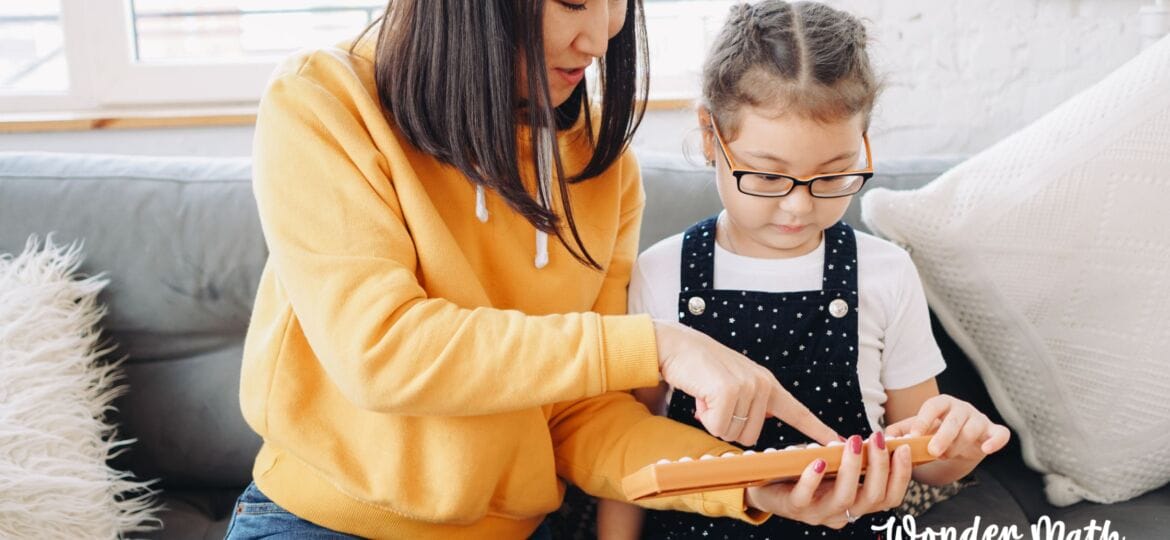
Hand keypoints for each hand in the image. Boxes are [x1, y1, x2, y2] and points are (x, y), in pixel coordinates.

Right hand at [653, 321, 838, 446]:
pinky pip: (718, 427)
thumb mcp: (735, 384)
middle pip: (751, 437)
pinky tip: (701, 395)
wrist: (677, 345)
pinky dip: (704, 417)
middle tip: (715, 402)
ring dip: (714, 421)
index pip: (798, 411)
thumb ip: (751, 404)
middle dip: (728, 426)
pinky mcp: (729, 391)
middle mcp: (763, 385)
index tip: (838, 442)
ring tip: (708, 395)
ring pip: (733, 434)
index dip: (818, 430)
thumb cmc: (701, 368)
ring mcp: (748, 387)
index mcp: (767, 384)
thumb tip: (752, 429)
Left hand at [745, 434, 912, 528]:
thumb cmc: (806, 470)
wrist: (766, 484)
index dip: (901, 476)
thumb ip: (852, 456)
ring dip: (852, 467)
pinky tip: (818, 461)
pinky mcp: (794, 507)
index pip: (889, 498)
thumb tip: (872, 440)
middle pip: (873, 498)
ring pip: (845, 498)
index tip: (905, 448)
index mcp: (857, 504)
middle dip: (880, 466)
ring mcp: (818, 513)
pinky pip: (806, 496)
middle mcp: (842, 513)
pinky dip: (813, 478)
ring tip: (853, 442)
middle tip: (877, 439)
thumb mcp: (834, 463)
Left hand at [884, 394, 1010, 459]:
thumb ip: (899, 432)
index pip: (933, 405)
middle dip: (944, 436)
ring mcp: (979, 418)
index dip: (923, 420)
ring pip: (973, 428)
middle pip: (954, 418)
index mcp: (941, 403)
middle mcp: (962, 408)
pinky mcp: (994, 431)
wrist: (958, 444)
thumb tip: (883, 437)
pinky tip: (986, 449)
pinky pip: (1001, 433)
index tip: (913, 436)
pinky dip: (996, 441)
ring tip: (947, 455)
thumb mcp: (916, 431)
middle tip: (933, 451)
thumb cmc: (934, 434)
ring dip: (959, 445)